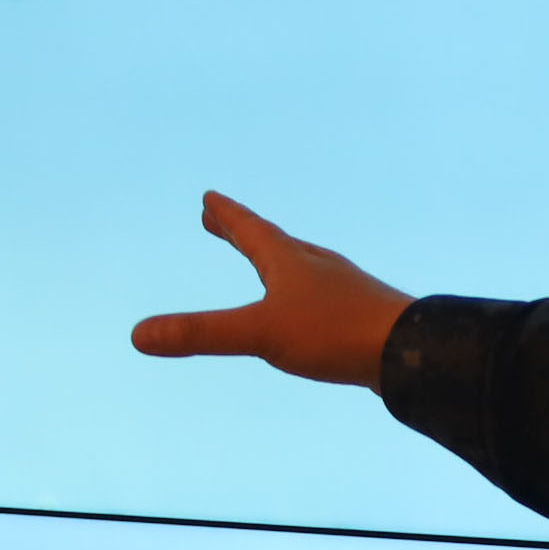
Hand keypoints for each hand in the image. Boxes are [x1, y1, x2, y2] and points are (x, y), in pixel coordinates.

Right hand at [130, 192, 411, 386]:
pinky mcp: (363, 315)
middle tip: (221, 220)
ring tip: (272, 261)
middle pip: (274, 242)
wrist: (410, 350)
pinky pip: (327, 296)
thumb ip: (201, 335)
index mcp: (289, 261)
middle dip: (244, 232)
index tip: (209, 199)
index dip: (226, 217)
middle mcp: (318, 266)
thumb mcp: (260, 334)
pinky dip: (308, 292)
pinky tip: (317, 311)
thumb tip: (138, 335)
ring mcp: (344, 289)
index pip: (249, 230)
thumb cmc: (334, 334)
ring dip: (279, 259)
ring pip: (304, 266)